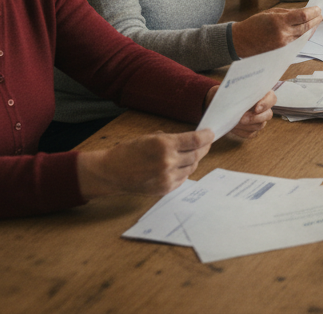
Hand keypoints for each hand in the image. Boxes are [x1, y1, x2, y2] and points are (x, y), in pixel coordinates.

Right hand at [76, 129, 213, 199]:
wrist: (111, 173)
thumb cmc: (128, 152)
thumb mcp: (150, 137)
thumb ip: (171, 138)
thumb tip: (192, 138)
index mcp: (163, 145)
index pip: (195, 140)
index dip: (206, 136)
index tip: (211, 133)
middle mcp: (167, 162)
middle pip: (196, 154)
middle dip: (204, 147)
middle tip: (206, 143)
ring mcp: (167, 177)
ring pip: (192, 167)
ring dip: (194, 159)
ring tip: (192, 153)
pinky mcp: (165, 188)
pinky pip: (183, 178)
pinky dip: (185, 170)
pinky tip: (182, 165)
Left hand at [206, 86, 274, 139]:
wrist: (216, 106)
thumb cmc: (221, 95)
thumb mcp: (224, 90)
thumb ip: (232, 91)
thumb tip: (237, 98)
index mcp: (259, 94)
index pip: (271, 98)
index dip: (266, 103)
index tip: (256, 108)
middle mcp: (262, 107)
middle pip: (268, 114)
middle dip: (255, 118)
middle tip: (242, 119)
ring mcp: (258, 119)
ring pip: (260, 125)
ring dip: (246, 125)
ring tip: (234, 122)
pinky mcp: (251, 129)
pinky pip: (251, 134)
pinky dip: (242, 132)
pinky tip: (233, 127)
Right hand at [233, 5, 321, 56]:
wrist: (242, 42)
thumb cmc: (254, 24)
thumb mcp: (270, 13)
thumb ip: (288, 13)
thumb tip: (304, 12)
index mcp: (279, 21)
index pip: (303, 16)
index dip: (313, 12)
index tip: (318, 8)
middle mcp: (283, 34)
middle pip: (307, 26)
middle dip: (316, 20)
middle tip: (321, 14)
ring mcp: (284, 44)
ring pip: (305, 35)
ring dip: (313, 28)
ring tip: (317, 21)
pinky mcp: (284, 50)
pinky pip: (299, 42)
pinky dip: (305, 35)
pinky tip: (308, 30)